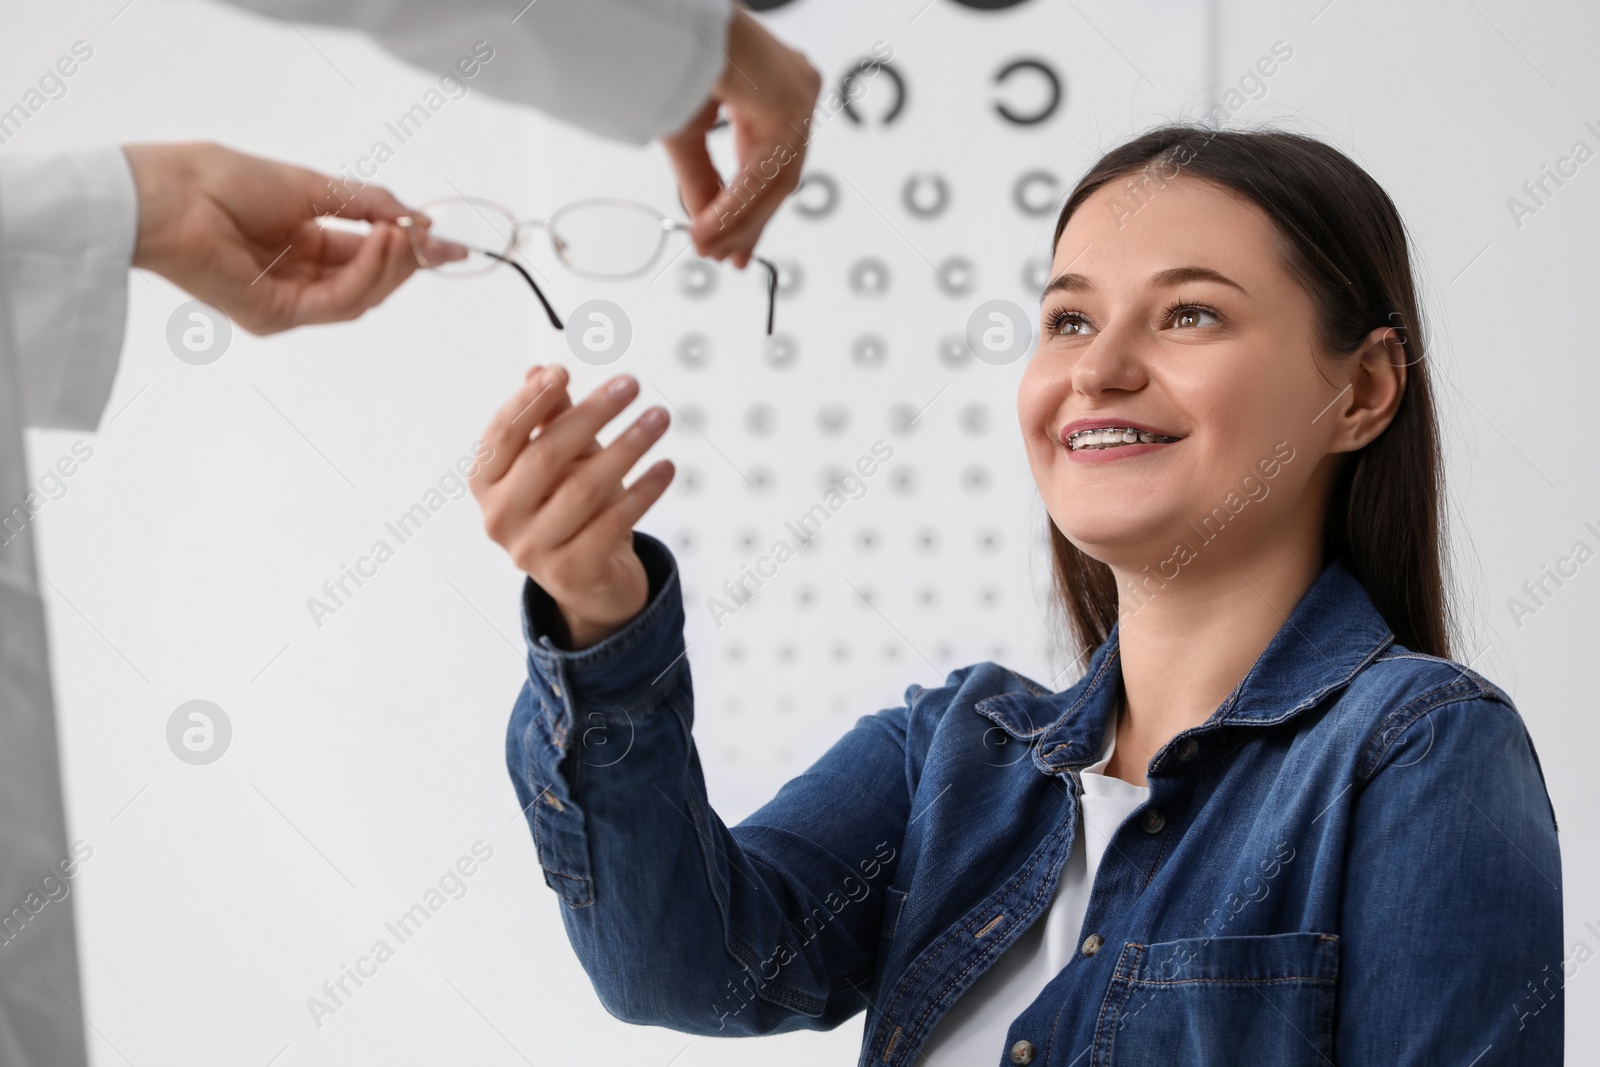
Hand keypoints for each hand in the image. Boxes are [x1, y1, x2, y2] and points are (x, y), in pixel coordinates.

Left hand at [124, 142, 437, 333]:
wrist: (172, 194)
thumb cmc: (224, 181)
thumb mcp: (315, 186)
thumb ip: (368, 205)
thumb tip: (418, 219)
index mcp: (303, 245)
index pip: (367, 256)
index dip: (410, 251)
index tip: (450, 244)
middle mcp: (297, 278)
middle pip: (372, 283)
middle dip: (407, 260)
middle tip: (429, 236)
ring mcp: (287, 302)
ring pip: (362, 298)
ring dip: (390, 264)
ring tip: (402, 231)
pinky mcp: (276, 317)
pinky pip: (338, 301)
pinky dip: (367, 272)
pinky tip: (380, 241)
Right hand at [470, 363, 674, 650]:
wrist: (590, 582)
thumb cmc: (571, 510)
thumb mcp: (560, 461)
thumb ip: (549, 420)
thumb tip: (538, 370)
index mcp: (486, 483)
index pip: (503, 434)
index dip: (531, 401)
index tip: (563, 372)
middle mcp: (500, 517)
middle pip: (546, 456)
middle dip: (592, 415)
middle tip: (630, 386)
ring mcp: (532, 550)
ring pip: (584, 488)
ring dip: (627, 447)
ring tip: (658, 419)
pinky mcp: (571, 572)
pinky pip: (613, 522)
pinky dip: (643, 492)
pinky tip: (665, 467)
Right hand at [661, 6, 820, 269]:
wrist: (670, 23)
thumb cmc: (676, 56)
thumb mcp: (688, 134)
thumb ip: (703, 185)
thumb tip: (706, 229)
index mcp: (777, 94)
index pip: (774, 167)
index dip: (752, 212)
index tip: (735, 246)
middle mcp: (796, 94)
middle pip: (779, 181)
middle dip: (749, 225)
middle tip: (727, 257)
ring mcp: (798, 98)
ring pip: (775, 182)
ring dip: (738, 222)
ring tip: (709, 247)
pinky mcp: (789, 105)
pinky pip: (762, 171)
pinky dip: (733, 204)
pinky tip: (708, 228)